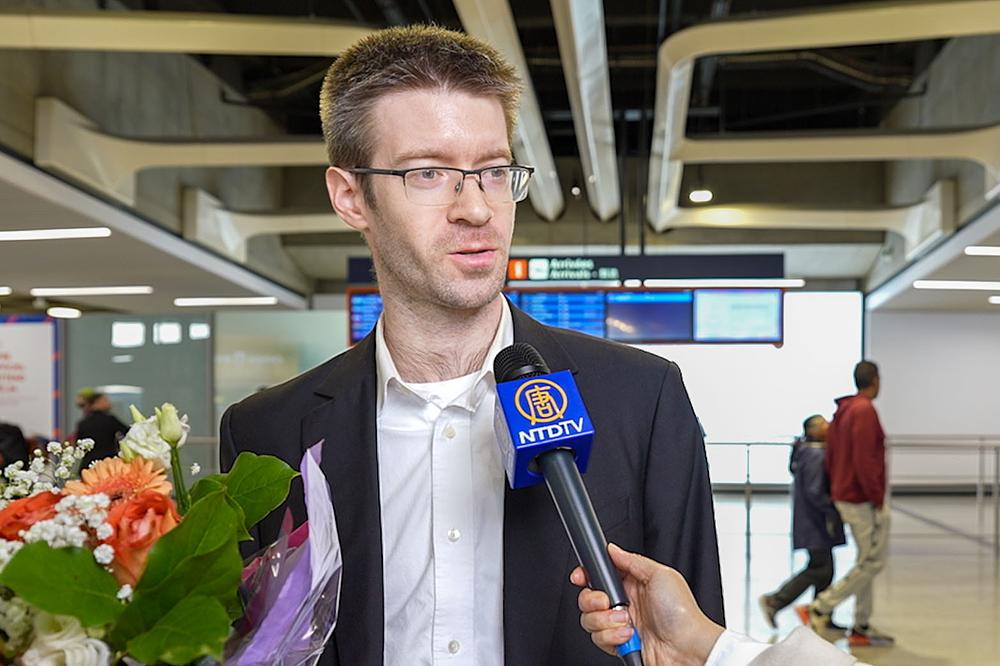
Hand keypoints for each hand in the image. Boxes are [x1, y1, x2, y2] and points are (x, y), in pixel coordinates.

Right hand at [570, 544, 723, 665]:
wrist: (687, 648)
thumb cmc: (681, 613)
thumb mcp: (661, 575)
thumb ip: (633, 560)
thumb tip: (613, 549)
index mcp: (632, 583)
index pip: (600, 575)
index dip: (586, 574)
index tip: (581, 577)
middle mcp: (623, 603)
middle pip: (588, 598)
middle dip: (593, 600)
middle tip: (608, 603)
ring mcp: (619, 624)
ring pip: (590, 619)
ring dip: (606, 621)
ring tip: (627, 622)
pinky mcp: (618, 643)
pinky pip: (598, 639)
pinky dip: (612, 637)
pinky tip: (629, 636)